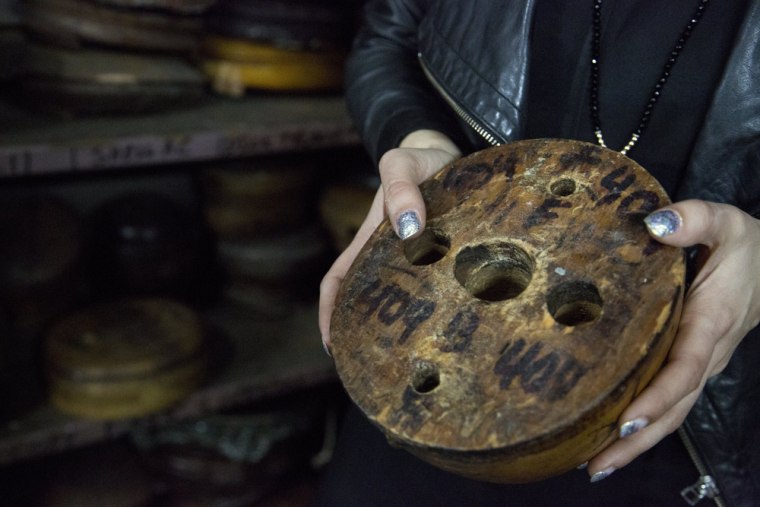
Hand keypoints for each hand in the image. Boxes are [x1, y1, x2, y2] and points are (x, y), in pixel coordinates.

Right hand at [318, 130, 460, 351]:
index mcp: (369, 240)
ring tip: (416, 360)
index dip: (328, 313)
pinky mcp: (448, 257)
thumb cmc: (423, 157)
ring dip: (403, 327)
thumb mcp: (403, 163)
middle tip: (378, 368)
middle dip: (364, 332)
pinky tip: (455, 326)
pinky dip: (437, 310)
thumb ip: (401, 189)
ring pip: (405, 301)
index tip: (333, 345)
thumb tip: (409, 229)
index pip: (338, 281)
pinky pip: (438, 289)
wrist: (450, 148)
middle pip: (369, 300)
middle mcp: (391, 255)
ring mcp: (420, 258)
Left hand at [587, 199, 759, 481]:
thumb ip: (695, 219)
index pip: (684, 369)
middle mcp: (705, 354)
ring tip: (594, 466)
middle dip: (637, 439)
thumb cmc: (746, 247)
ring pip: (672, 413)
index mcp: (711, 323)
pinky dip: (643, 424)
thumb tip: (655, 224)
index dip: (658, 397)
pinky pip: (668, 401)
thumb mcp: (727, 222)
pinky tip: (610, 437)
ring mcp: (699, 364)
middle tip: (596, 466)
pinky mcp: (690, 364)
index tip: (626, 418)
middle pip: (674, 408)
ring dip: (636, 442)